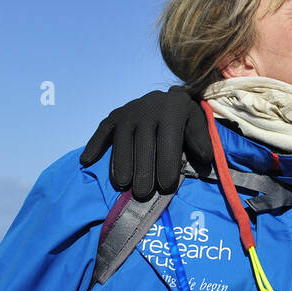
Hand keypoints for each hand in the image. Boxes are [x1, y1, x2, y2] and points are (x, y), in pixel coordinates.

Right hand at [80, 86, 211, 197]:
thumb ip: (201, 141)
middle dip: (143, 170)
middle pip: (143, 144)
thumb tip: (204, 158)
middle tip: (142, 193)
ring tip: (123, 185)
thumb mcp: (198, 125)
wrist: (169, 97)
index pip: (168, 141)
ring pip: (122, 140)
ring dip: (120, 163)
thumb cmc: (185, 119)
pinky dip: (94, 145)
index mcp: (172, 110)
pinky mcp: (114, 116)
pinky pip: (103, 131)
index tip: (166, 186)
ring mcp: (128, 112)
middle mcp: (148, 109)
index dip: (167, 164)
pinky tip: (87, 161)